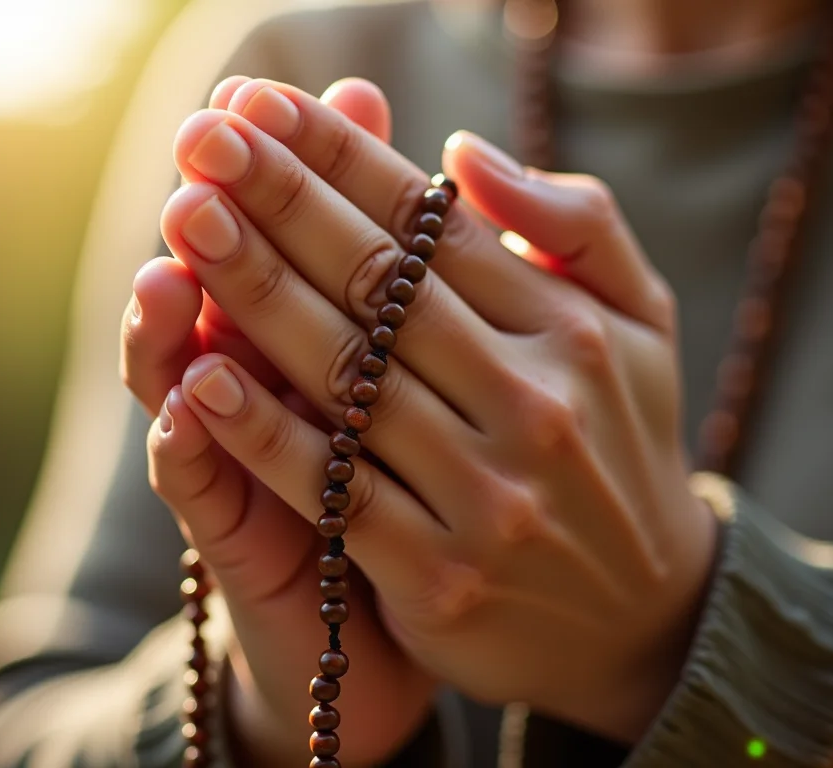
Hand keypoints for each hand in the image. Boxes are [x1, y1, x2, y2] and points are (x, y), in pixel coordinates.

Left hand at [157, 76, 718, 748]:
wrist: (646, 615)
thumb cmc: (623, 442)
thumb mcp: (640, 322)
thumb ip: (576, 225)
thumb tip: (464, 153)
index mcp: (572, 331)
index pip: (435, 224)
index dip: (341, 156)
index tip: (264, 105)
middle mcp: (533, 405)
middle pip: (382, 286)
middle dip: (282, 200)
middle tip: (205, 136)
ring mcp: (486, 496)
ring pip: (348, 378)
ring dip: (256, 292)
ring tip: (186, 219)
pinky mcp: (439, 578)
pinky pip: (335, 491)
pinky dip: (266, 433)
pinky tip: (201, 374)